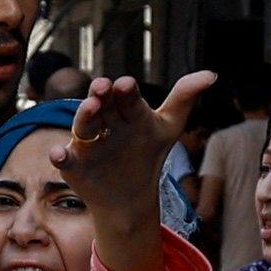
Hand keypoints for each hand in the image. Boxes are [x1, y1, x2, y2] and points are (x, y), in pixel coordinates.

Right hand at [54, 71, 217, 211]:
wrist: (132, 196)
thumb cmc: (148, 154)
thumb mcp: (168, 127)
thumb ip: (184, 98)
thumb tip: (212, 75)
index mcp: (126, 110)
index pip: (126, 97)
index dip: (126, 91)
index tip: (129, 85)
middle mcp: (104, 122)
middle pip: (102, 105)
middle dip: (101, 96)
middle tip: (103, 86)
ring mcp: (88, 143)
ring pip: (83, 126)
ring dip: (84, 116)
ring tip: (90, 108)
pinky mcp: (75, 165)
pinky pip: (64, 159)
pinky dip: (59, 155)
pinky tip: (58, 154)